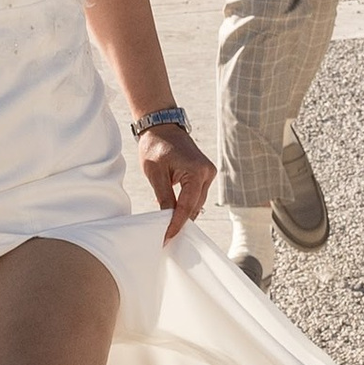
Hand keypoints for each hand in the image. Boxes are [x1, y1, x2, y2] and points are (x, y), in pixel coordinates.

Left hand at [137, 123, 216, 240]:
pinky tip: (175, 213)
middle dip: (181, 221)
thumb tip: (167, 219)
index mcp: (196, 171)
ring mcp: (208, 173)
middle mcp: (207, 173)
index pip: (187, 206)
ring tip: (169, 227)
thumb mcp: (155, 174)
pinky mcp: (204, 174)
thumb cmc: (156, 146)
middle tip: (166, 237)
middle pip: (195, 206)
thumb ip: (164, 198)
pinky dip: (187, 204)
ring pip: (197, 202)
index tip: (167, 238)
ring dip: (184, 214)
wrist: (161, 127)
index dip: (177, 224)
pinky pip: (197, 195)